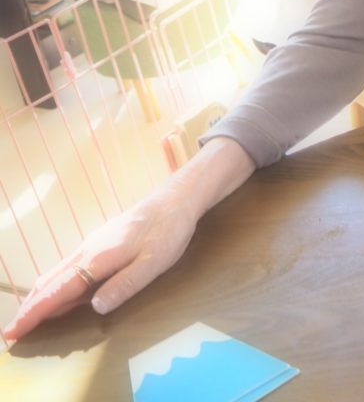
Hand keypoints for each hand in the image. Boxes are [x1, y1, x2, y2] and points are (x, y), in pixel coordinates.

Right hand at [2, 136, 253, 343]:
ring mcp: (92, 245)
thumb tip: (94, 307)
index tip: (13, 332)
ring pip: (57, 274)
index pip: (58, 290)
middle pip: (50, 282)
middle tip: (12, 333)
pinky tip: (60, 296)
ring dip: (40, 297)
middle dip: (30, 308)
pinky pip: (69, 268)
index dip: (35, 313)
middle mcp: (88, 250)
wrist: (176, 200)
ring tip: (28, 319)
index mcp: (98, 258)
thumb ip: (125, 284)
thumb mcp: (154, 262)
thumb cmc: (169, 231)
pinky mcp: (100, 243)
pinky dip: (55, 286)